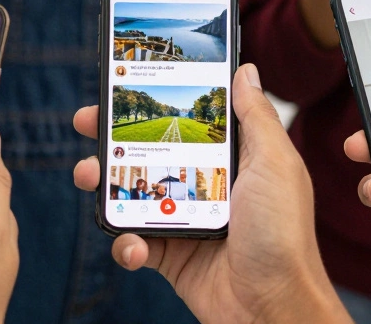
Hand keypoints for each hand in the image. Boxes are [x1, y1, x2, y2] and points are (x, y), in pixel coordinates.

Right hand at [71, 65, 351, 323]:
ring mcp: (183, 218)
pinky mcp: (168, 254)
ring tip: (89, 176)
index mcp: (231, 159)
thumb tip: (245, 70)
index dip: (156, 102)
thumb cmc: (283, 236)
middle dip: (112, 136)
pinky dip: (124, 242)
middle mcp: (204, 184)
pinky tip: (133, 243)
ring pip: (130, 192)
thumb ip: (255, 116)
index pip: (186, 120)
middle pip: (148, 151)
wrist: (273, 307)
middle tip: (86, 122)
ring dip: (104, 184)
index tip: (126, 82)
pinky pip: (132, 241)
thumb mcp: (275, 164)